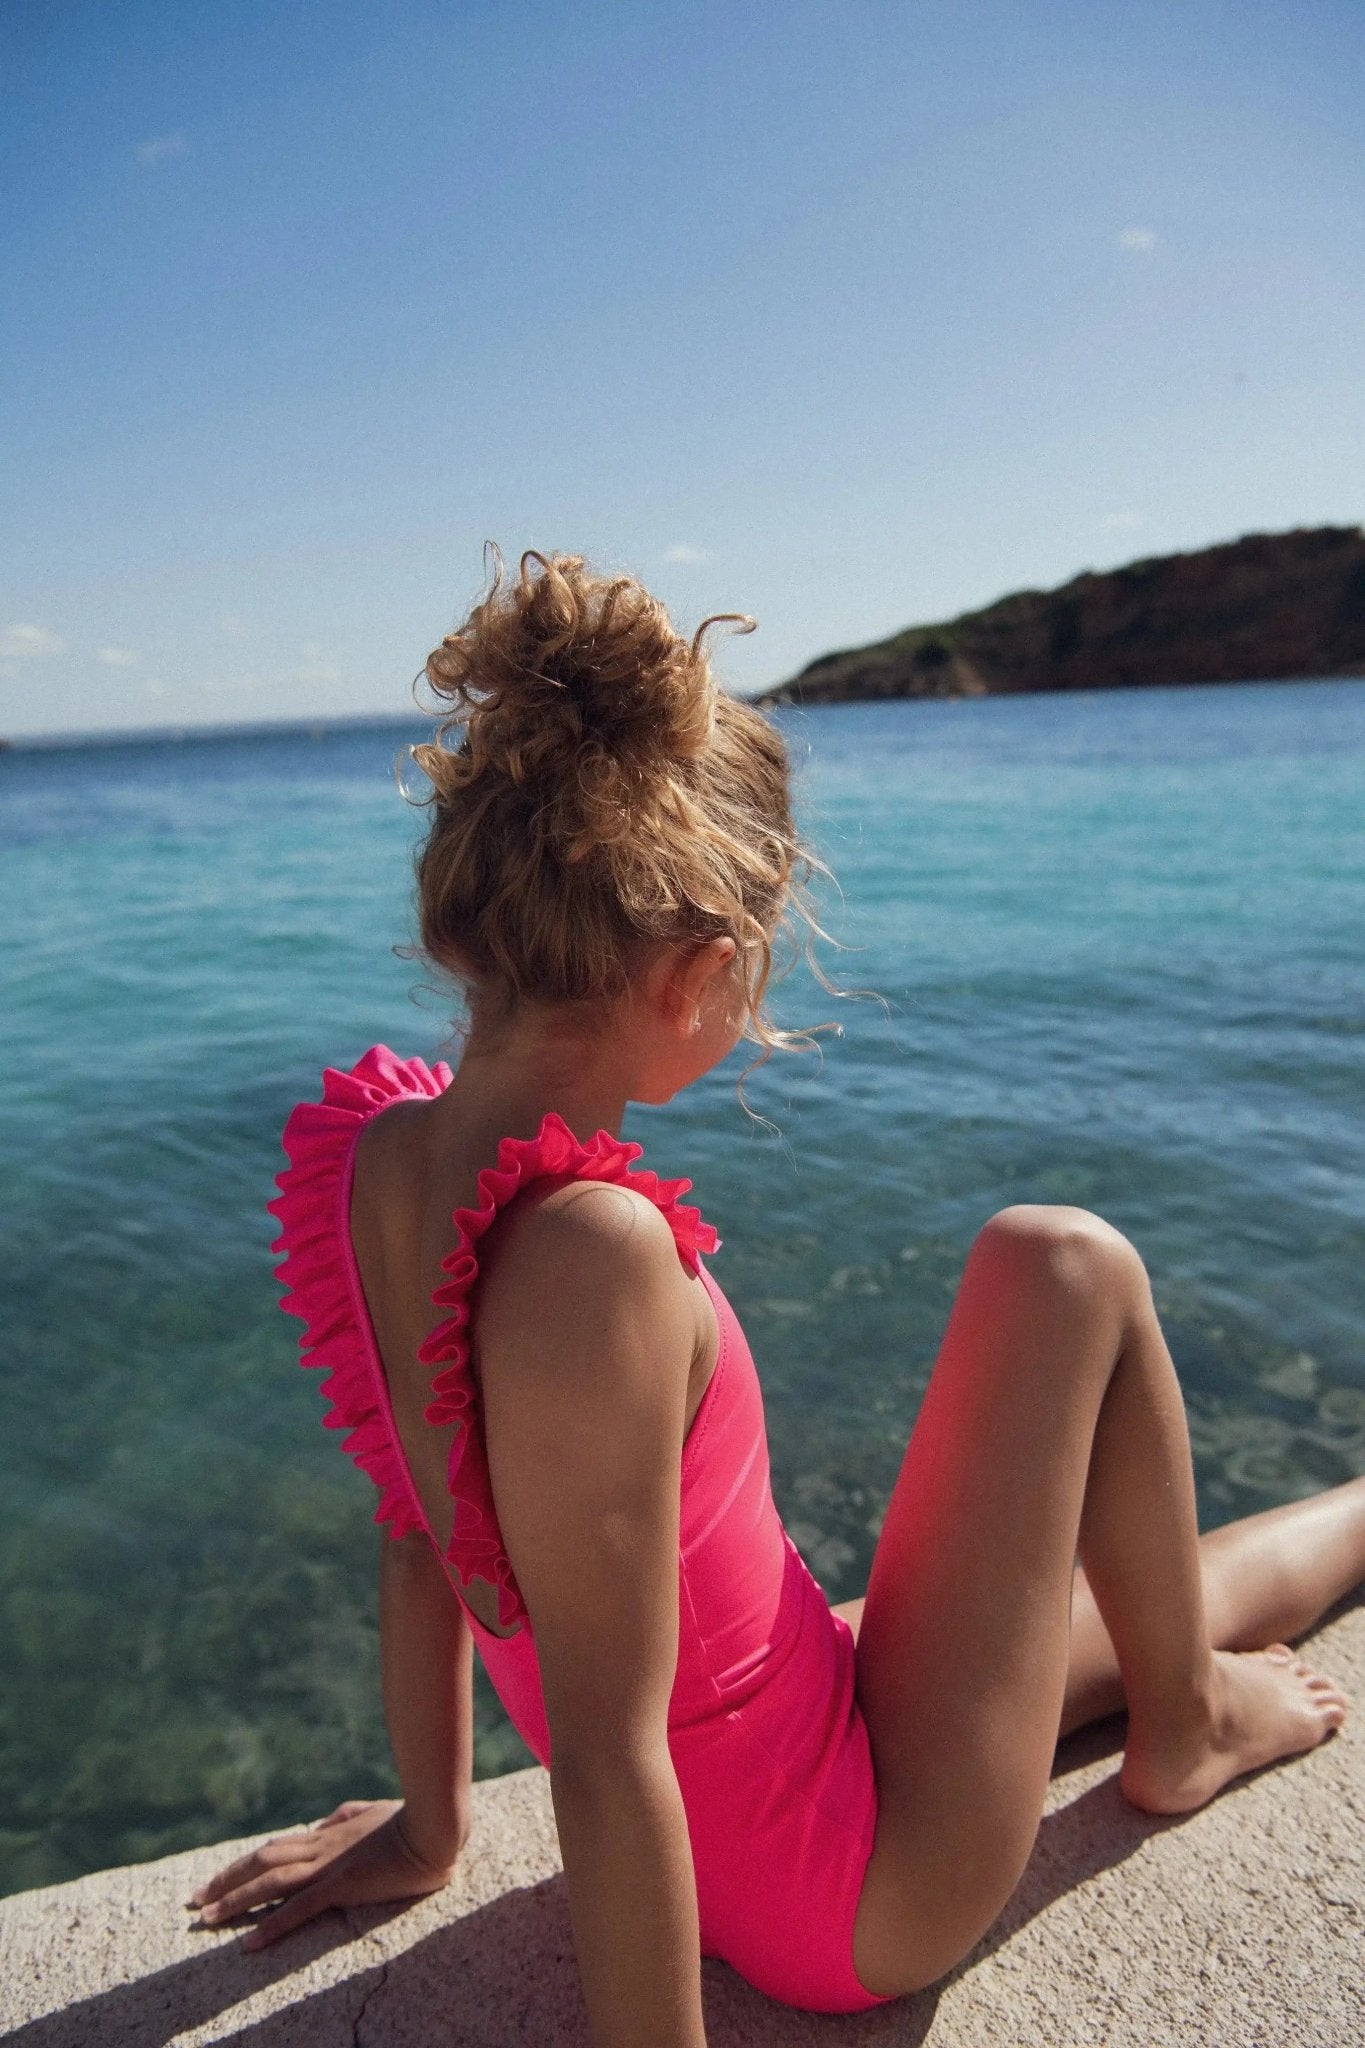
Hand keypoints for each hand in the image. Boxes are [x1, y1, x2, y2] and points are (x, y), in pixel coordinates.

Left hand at [186, 1798, 460, 1949]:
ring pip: (270, 1883)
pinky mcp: (343, 1885)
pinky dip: (271, 1925)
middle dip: (224, 1882)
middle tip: (193, 1902)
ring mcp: (328, 1866)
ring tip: (206, 1920)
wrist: (434, 1826)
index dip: (239, 1865)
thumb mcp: (370, 1811)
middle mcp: (319, 1849)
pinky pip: (299, 1908)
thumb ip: (343, 1816)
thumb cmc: (409, 1819)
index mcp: (325, 1835)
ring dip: (235, 1901)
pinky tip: (249, 1943)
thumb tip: (322, 1823)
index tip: (213, 1882)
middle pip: (260, 1863)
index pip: (271, 1850)